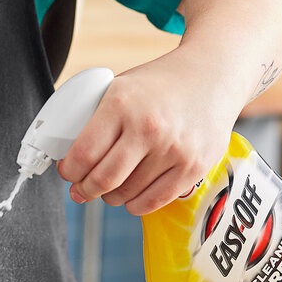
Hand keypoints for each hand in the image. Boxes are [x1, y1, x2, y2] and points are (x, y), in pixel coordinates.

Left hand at [57, 47, 244, 215]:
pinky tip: (131, 196)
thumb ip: (98, 118)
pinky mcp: (194, 167)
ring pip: (127, 195)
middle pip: (103, 180)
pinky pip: (154, 202)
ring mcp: (174, 150)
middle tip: (82, 189)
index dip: (69, 171)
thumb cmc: (161, 85)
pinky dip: (135, 205)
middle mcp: (149, 127)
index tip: (68, 172)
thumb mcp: (123, 87)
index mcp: (122, 103)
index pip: (84, 153)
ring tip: (110, 189)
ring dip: (110, 197)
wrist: (213, 76)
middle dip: (86, 190)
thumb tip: (71, 157)